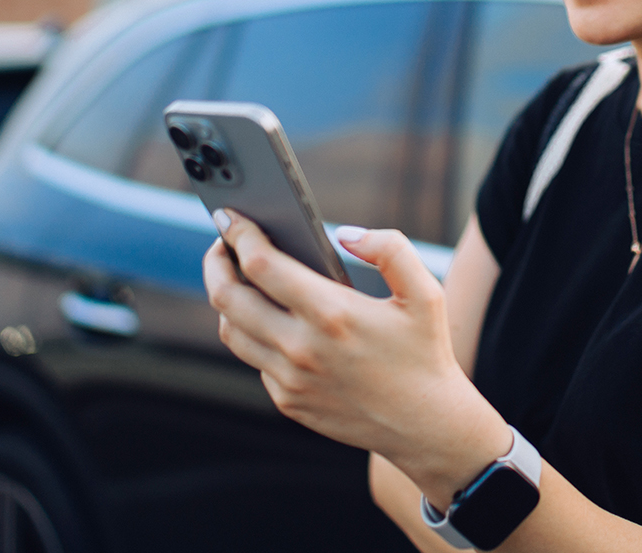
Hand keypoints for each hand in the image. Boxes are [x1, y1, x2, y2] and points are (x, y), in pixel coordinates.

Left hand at [202, 210, 511, 506]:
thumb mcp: (425, 293)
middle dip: (216, 262)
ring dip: (226, 299)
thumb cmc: (425, 353)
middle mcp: (302, 348)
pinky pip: (255, 360)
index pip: (261, 265)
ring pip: (231, 331)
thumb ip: (391, 249)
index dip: (239, 234)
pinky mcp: (288, 401)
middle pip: (227, 298)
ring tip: (237, 278)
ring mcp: (290, 379)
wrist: (425, 426)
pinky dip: (254, 333)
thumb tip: (345, 234)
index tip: (228, 216)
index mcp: (332, 313)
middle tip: (221, 243)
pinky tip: (270, 319)